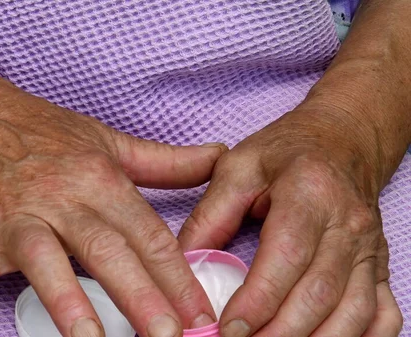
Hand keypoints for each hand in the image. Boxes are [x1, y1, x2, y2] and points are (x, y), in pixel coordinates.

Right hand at [0, 85, 223, 336]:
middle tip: (170, 336)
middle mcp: (59, 199)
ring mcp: (13, 218)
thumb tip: (218, 158)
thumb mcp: (109, 142)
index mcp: (98, 179)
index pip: (147, 233)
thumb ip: (167, 160)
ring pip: (44, 261)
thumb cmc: (44, 132)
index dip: (179, 276)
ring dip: (67, 302)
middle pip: (105, 250)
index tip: (203, 317)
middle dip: (141, 296)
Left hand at [178, 105, 403, 336]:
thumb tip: (185, 263)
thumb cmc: (286, 153)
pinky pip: (383, 314)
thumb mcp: (237, 167)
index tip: (228, 328)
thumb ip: (211, 214)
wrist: (340, 140)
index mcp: (309, 194)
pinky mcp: (379, 265)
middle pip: (320, 294)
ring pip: (354, 312)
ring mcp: (370, 249)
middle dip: (280, 332)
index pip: (287, 256)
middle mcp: (348, 224)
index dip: (259, 299)